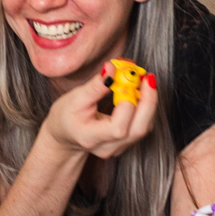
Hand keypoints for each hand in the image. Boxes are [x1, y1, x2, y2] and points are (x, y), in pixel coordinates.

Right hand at [42, 62, 157, 158]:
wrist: (65, 135)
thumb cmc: (67, 116)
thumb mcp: (75, 98)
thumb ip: (95, 85)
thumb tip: (111, 68)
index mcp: (92, 137)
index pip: (118, 126)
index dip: (126, 101)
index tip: (126, 78)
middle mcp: (108, 147)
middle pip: (139, 129)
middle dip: (148, 100)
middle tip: (147, 77)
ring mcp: (119, 147)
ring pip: (144, 127)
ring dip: (149, 101)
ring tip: (143, 80)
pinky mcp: (127, 141)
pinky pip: (143, 124)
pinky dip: (146, 106)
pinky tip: (141, 90)